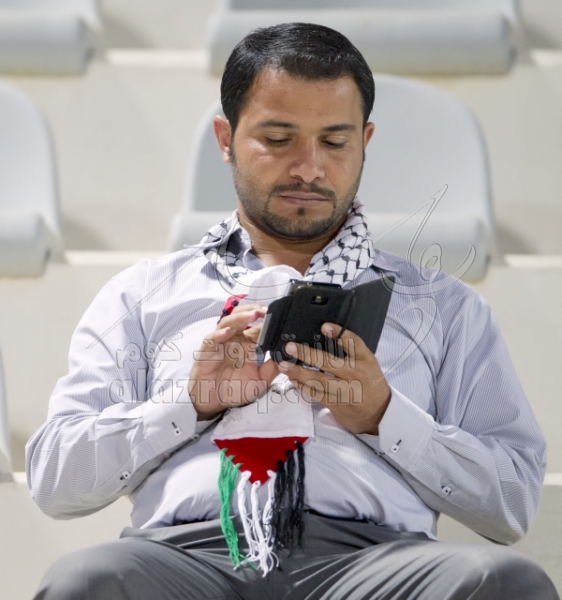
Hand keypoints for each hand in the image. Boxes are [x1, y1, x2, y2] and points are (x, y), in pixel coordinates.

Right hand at [189, 303, 279, 419]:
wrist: (214, 403)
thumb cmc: (235, 389)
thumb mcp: (260, 381)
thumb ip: (272, 368)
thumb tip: (288, 356)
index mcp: (248, 344)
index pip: (258, 326)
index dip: (267, 320)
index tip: (279, 316)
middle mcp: (234, 340)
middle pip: (242, 317)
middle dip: (254, 311)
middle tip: (266, 310)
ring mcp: (220, 344)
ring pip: (228, 323)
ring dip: (240, 317)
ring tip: (253, 314)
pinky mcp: (207, 351)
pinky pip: (211, 339)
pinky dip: (219, 334)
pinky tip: (228, 332)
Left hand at [279, 323, 390, 434]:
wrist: (379, 414)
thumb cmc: (369, 383)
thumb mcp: (367, 363)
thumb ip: (351, 351)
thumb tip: (324, 336)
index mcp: (365, 360)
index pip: (353, 343)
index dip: (339, 333)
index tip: (324, 326)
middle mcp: (355, 374)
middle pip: (329, 362)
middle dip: (307, 354)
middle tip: (290, 348)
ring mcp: (346, 391)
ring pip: (318, 380)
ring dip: (298, 372)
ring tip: (284, 365)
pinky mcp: (337, 405)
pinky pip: (316, 394)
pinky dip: (302, 386)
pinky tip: (293, 380)